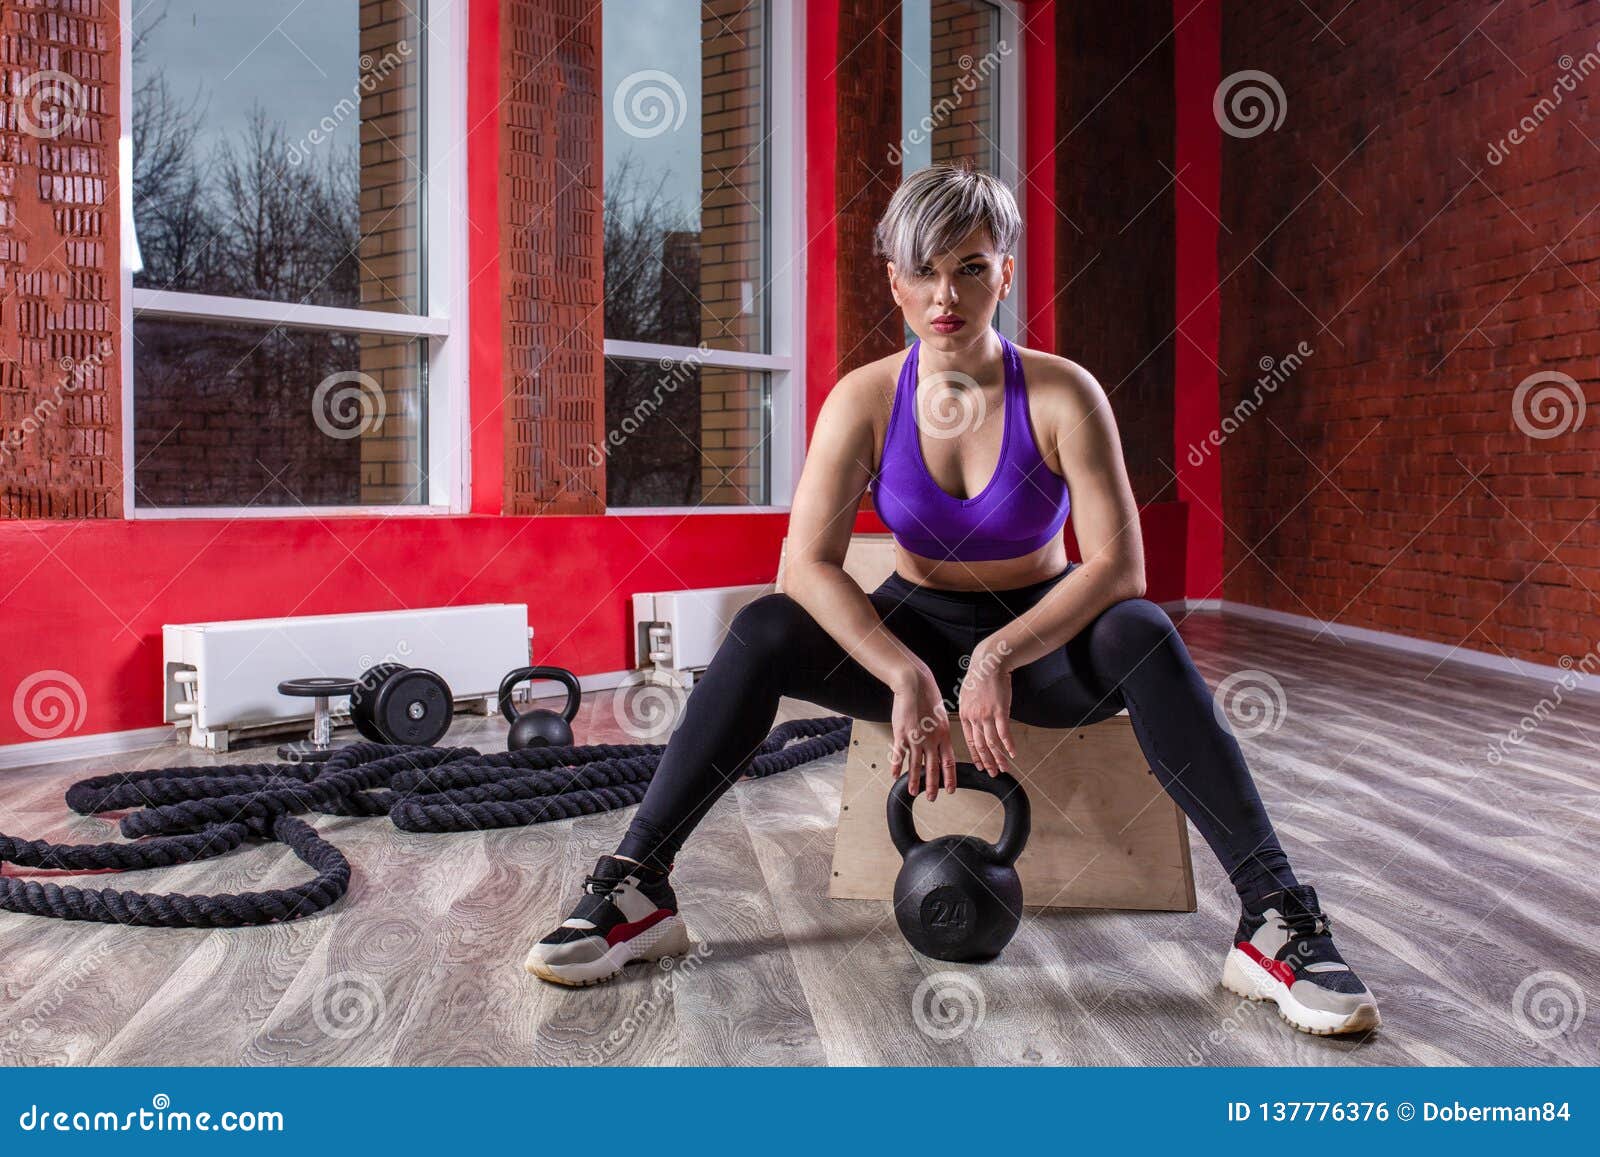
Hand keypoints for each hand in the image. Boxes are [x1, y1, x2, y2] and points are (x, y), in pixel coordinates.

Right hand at [889, 668, 957, 800]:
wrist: (914, 685)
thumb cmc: (928, 696)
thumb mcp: (941, 716)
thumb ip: (940, 731)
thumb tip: (940, 741)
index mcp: (943, 735)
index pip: (949, 762)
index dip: (950, 778)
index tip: (951, 789)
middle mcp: (931, 740)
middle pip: (933, 768)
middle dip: (933, 785)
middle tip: (932, 798)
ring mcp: (916, 738)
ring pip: (916, 765)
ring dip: (915, 781)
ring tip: (914, 792)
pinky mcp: (902, 734)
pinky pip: (899, 754)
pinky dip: (896, 766)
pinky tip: (895, 775)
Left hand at [958, 640, 1015, 776]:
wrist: (989, 663)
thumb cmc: (979, 676)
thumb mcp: (967, 695)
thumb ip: (970, 710)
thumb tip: (974, 719)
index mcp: (965, 715)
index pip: (970, 741)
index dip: (976, 755)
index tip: (981, 765)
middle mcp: (974, 718)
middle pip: (981, 746)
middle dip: (988, 762)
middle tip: (993, 773)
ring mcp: (986, 715)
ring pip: (992, 743)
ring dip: (999, 758)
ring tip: (1005, 768)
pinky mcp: (999, 711)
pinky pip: (1004, 733)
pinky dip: (1009, 745)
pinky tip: (1013, 753)